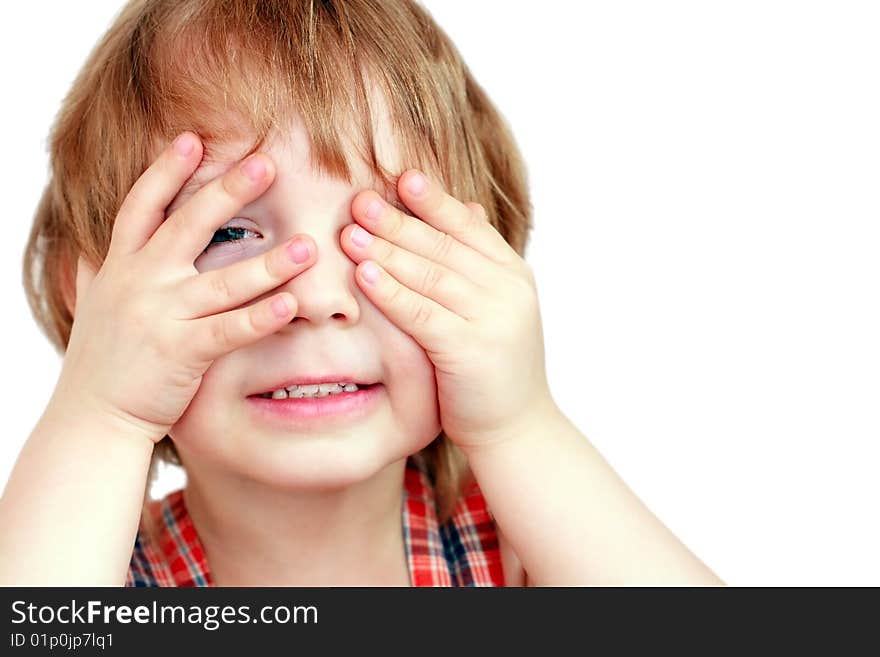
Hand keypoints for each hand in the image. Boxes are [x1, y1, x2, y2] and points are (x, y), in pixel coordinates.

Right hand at [55, 132, 315, 441]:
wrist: (92, 415)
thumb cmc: (103, 359)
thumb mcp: (94, 303)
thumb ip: (95, 269)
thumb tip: (86, 246)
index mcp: (121, 265)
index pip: (142, 205)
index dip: (166, 170)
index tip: (193, 138)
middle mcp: (141, 282)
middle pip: (188, 226)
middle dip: (228, 191)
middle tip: (266, 163)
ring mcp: (162, 316)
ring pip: (223, 280)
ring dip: (269, 262)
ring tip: (308, 246)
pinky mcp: (182, 351)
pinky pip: (230, 329)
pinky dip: (262, 316)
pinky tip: (293, 303)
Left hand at [341, 170, 554, 451]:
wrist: (518, 428)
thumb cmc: (495, 368)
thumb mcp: (496, 306)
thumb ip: (479, 261)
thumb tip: (468, 207)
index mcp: (512, 274)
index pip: (468, 227)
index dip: (433, 202)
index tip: (400, 177)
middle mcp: (507, 289)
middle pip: (445, 246)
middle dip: (399, 221)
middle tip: (360, 199)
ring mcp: (493, 317)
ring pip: (431, 274)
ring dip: (387, 250)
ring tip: (351, 229)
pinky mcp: (470, 349)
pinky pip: (422, 313)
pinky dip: (391, 291)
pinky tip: (364, 274)